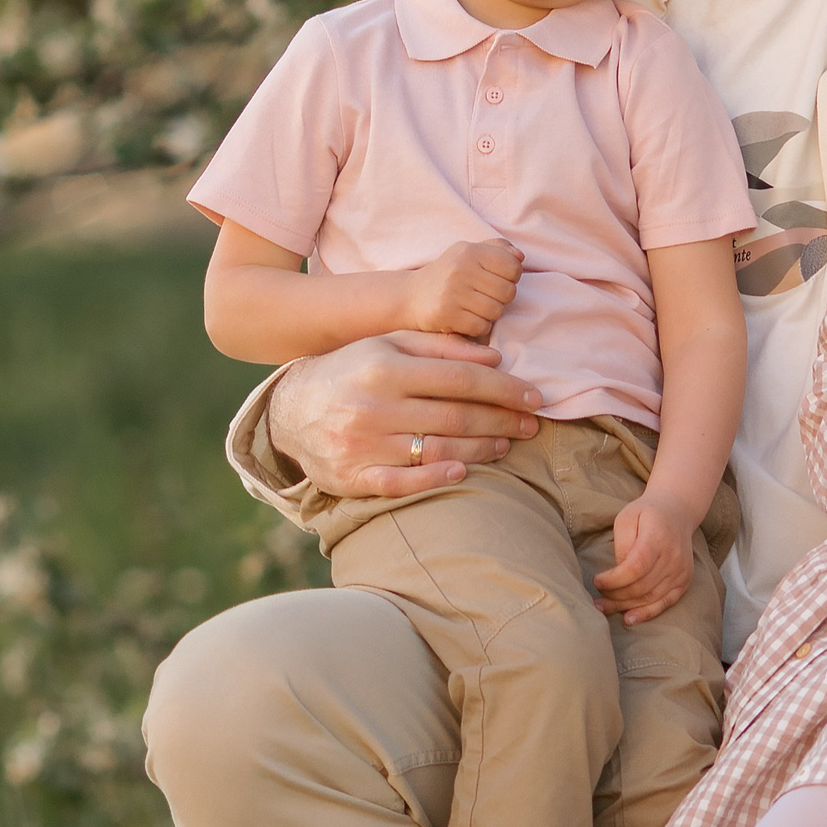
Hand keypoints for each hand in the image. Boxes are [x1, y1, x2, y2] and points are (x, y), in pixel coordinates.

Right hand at [266, 331, 541, 499]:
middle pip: (454, 416)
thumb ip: (440, 345)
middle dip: (501, 420)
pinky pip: (401, 483)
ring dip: (480, 450)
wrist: (291, 409)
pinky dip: (435, 479)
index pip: (460, 379)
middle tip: (531, 424)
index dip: (504, 388)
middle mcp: (373, 405)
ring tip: (505, 443)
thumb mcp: (389, 344)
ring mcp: (361, 444)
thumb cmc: (353, 370)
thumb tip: (495, 357)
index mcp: (384, 366)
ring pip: (436, 450)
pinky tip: (463, 473)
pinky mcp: (352, 476)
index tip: (535, 396)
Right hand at [402, 240, 523, 338]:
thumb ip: (497, 249)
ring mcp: (452, 292)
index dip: (512, 277)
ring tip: (476, 308)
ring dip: (490, 314)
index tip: (498, 280)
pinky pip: (481, 327)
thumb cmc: (449, 274)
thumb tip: (520, 257)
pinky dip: (479, 327)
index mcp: (470, 251)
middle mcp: (461, 269)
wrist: (411, 295)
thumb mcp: (468, 253)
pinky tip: (467, 319)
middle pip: (508, 292)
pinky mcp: (446, 314)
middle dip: (501, 298)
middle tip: (486, 297)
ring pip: (496, 311)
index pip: (513, 267)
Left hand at [594, 491, 696, 625]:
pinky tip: (629, 618)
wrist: (678, 512)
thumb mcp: (627, 518)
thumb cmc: (647, 514)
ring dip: (625, 606)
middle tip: (597, 597)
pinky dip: (647, 613)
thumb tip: (617, 574)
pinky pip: (665, 603)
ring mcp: (681, 570)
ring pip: (651, 597)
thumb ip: (622, 545)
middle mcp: (673, 556)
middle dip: (615, 595)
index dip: (614, 580)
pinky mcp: (685, 580)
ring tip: (604, 608)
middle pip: (642, 586)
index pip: (636, 567)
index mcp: (658, 537)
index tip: (596, 581)